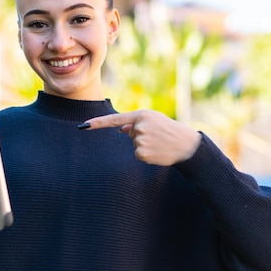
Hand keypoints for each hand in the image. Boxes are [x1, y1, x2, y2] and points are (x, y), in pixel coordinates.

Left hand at [83, 110, 201, 165]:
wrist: (186, 144)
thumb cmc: (170, 130)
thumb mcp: (154, 120)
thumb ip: (136, 123)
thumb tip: (121, 129)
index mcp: (141, 115)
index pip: (114, 119)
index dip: (97, 123)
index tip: (83, 126)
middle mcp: (139, 126)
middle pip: (129, 134)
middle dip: (140, 136)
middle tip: (158, 136)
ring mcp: (140, 140)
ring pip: (134, 145)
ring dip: (145, 146)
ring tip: (160, 143)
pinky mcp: (142, 153)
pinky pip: (138, 155)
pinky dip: (147, 155)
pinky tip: (158, 152)